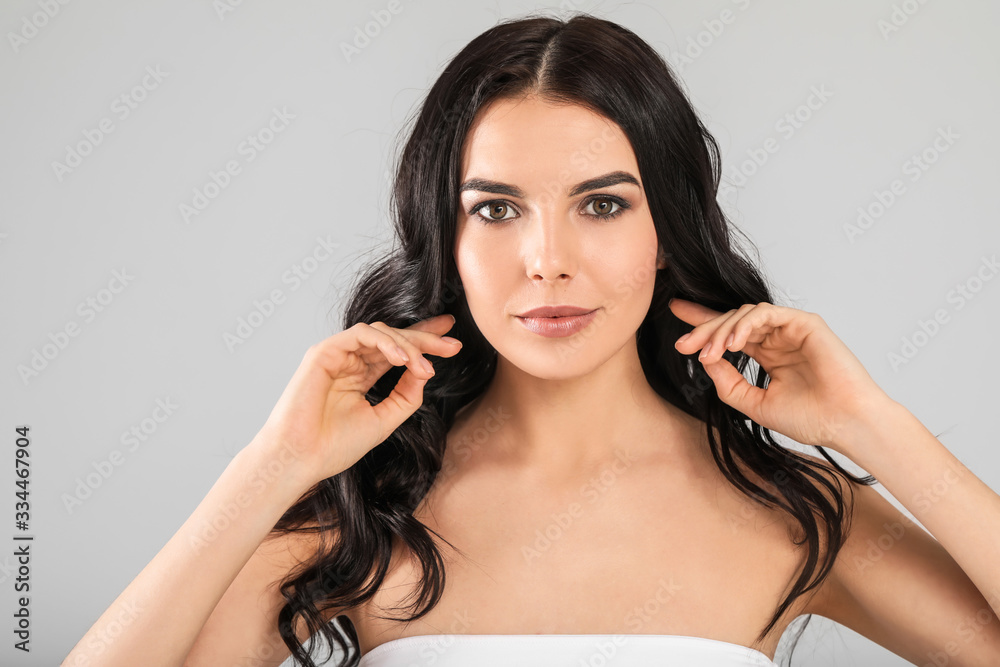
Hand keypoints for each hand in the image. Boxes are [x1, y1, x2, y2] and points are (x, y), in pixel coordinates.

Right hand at [251, 314, 462, 486]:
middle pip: (393, 338)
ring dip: (409, 346)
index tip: (453, 344)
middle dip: (425, 338)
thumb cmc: (334, 446)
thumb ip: (407, 395)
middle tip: (453, 344)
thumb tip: (426, 371)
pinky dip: (386, 343)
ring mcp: (336, 355)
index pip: (397, 352)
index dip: (424, 344)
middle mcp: (349, 361)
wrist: (302, 459)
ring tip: (426, 366)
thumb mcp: (385, 420)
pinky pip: (361, 334)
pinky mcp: (324, 351)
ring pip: (381, 333)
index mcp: (361, 376)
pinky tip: (403, 359)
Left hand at [669, 299, 891, 453]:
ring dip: (722, 331)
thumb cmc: (809, 418)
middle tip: (683, 345)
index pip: (729, 334)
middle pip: (731, 322)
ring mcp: (791, 330)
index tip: (676, 324)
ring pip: (745, 315)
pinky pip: (766, 314)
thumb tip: (705, 361)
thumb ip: (728, 383)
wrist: (844, 424)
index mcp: (768, 355)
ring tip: (710, 353)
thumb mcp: (754, 403)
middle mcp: (777, 339)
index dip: (702, 326)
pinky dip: (745, 325)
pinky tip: (732, 344)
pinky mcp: (805, 323)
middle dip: (704, 330)